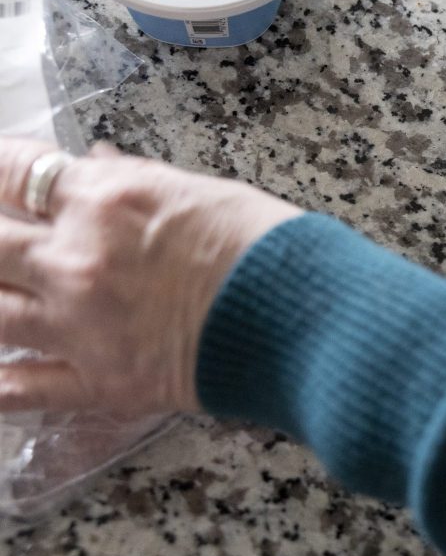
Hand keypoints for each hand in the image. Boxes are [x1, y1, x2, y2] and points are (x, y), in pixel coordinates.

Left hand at [0, 138, 298, 414]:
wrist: (306, 318)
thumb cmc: (269, 246)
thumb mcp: (201, 191)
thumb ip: (134, 180)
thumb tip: (96, 164)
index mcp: (105, 200)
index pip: (13, 172)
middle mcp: (75, 260)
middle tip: (0, 240)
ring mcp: (78, 326)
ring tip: (1, 292)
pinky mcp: (98, 383)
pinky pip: (18, 391)